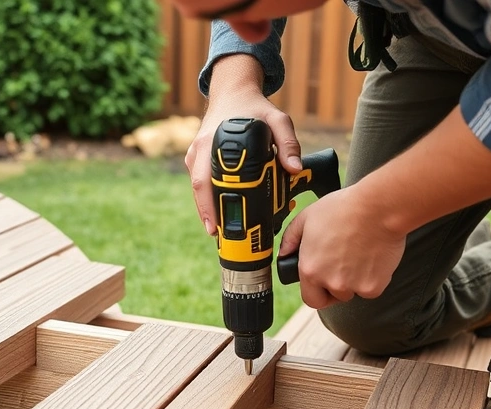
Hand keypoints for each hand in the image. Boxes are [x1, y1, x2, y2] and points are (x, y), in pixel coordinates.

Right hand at [184, 55, 302, 235]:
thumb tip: (294, 170)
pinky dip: (208, 196)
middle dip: (206, 214)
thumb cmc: (255, 107)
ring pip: (198, 187)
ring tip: (220, 228)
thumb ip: (288, 143)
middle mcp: (200, 149)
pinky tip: (219, 210)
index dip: (207, 205)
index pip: (205, 180)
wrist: (233, 92)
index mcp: (213, 141)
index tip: (215, 225)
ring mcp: (196, 153)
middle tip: (217, 234)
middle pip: (198, 189)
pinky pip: (200, 181)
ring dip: (207, 208)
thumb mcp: (277, 119)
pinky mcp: (198, 157)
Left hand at [278, 186, 406, 308]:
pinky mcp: (374, 286)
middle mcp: (331, 282)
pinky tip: (372, 256)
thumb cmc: (345, 209)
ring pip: (353, 292)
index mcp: (310, 269)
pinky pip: (371, 288)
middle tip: (344, 264)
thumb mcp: (308, 217)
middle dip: (337, 285)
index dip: (316, 291)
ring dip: (354, 280)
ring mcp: (353, 286)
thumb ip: (291, 237)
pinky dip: (372, 277)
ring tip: (359, 254)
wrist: (378, 208)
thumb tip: (284, 252)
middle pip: (333, 296)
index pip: (310, 298)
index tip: (322, 282)